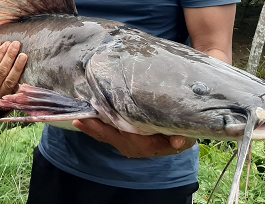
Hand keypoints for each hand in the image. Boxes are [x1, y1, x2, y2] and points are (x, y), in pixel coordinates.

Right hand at [0, 40, 27, 111]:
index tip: (7, 43)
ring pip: (10, 81)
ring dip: (18, 67)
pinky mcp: (6, 104)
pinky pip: (16, 93)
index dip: (0, 53)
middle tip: (16, 45)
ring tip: (23, 56)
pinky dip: (22, 85)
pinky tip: (27, 76)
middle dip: (10, 57)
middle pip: (1, 72)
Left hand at [73, 119, 195, 157]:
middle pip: (114, 138)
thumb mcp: (186, 136)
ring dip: (92, 127)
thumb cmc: (179, 133)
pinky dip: (92, 128)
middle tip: (84, 117)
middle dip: (99, 128)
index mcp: (150, 145)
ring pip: (106, 136)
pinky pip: (104, 135)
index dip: (122, 132)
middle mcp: (135, 147)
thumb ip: (183, 138)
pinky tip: (79, 121)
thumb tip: (178, 142)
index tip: (112, 123)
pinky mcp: (119, 139)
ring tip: (78, 117)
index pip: (135, 140)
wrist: (176, 139)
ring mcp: (125, 144)